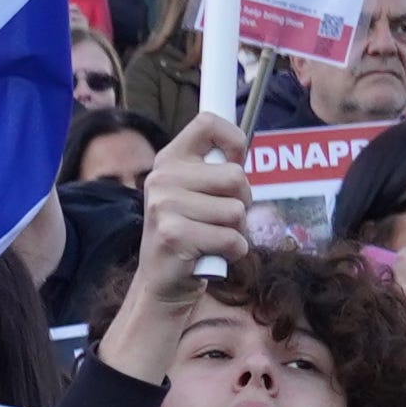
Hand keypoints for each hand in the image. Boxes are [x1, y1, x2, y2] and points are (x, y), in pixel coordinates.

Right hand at [98, 115, 248, 382]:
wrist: (162, 283)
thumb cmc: (189, 234)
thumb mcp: (194, 194)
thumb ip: (214, 171)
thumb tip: (242, 154)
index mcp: (168, 160)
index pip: (207, 123)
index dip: (233, 139)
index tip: (236, 161)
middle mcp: (161, 178)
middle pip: (235, 175)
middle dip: (243, 201)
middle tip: (223, 218)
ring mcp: (164, 206)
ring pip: (237, 211)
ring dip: (236, 231)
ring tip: (212, 238)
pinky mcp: (174, 236)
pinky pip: (232, 239)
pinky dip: (232, 252)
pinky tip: (211, 255)